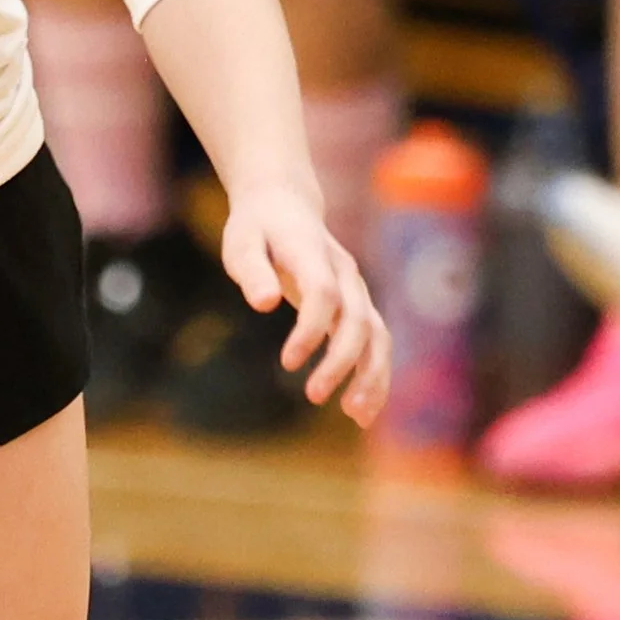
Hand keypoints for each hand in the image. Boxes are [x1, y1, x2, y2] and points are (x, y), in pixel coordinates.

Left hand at [220, 182, 389, 424]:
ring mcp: (356, 290)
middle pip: (357, 320)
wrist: (286, 204)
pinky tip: (361, 410)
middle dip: (341, 361)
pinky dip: (375, 376)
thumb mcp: (240, 241)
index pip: (323, 294)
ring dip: (372, 376)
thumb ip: (252, 271)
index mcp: (313, 254)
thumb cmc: (257, 227)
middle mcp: (344, 273)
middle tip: (314, 396)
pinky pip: (377, 343)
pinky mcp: (358, 306)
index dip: (310, 329)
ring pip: (378, 335)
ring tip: (355, 415)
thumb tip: (264, 304)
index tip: (287, 362)